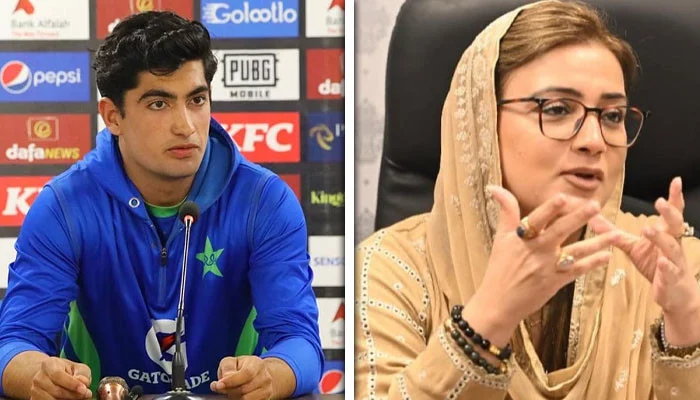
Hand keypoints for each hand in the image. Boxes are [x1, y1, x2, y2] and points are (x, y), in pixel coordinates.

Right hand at [30, 357, 91, 399]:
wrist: (50, 377)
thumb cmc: (68, 371)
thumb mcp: (78, 368)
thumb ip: (82, 374)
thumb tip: (83, 384)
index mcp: (48, 364)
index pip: (58, 375)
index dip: (71, 383)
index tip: (84, 389)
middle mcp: (38, 377)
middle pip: (56, 390)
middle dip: (73, 395)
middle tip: (86, 395)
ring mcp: (34, 390)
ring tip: (79, 397)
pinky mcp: (34, 399)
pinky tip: (69, 399)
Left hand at [211, 356, 272, 399]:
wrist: (258, 375)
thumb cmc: (241, 368)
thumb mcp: (232, 361)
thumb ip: (227, 367)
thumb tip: (224, 379)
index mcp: (257, 363)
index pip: (246, 373)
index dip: (231, 380)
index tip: (218, 385)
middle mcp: (265, 377)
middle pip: (244, 388)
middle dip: (229, 390)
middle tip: (220, 388)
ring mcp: (267, 389)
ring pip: (246, 398)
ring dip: (233, 397)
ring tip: (229, 391)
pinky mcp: (266, 398)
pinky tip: (236, 395)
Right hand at [466, 186, 617, 343]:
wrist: (498, 303)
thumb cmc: (499, 268)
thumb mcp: (500, 238)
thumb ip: (506, 212)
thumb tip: (495, 188)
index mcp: (521, 239)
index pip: (536, 219)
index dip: (549, 209)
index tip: (563, 198)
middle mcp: (536, 251)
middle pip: (560, 231)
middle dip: (578, 218)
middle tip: (595, 206)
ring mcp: (548, 267)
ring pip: (575, 252)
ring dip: (596, 243)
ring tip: (614, 234)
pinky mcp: (556, 282)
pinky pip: (577, 271)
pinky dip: (593, 263)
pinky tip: (607, 256)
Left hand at [590, 177, 699, 315]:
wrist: (674, 294)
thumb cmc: (655, 265)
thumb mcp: (633, 247)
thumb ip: (614, 233)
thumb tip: (592, 219)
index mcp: (666, 234)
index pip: (673, 213)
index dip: (674, 197)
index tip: (675, 180)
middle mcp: (673, 244)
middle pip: (676, 225)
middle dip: (669, 212)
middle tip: (659, 201)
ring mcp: (675, 261)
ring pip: (672, 247)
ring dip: (661, 238)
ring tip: (648, 229)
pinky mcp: (673, 278)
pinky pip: (671, 271)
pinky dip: (666, 266)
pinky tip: (661, 262)